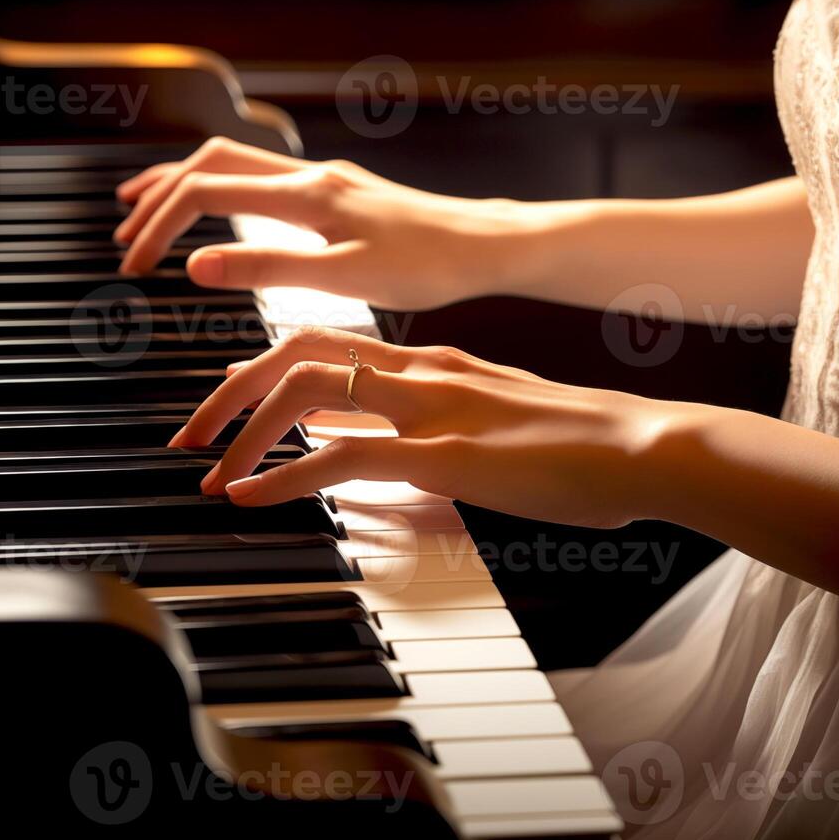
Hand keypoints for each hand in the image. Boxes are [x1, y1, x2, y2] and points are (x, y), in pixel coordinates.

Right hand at [114, 136, 531, 310]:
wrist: (486, 245)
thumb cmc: (428, 265)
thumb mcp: (345, 277)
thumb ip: (268, 269)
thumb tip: (195, 266)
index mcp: (304, 195)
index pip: (204, 193)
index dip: (158, 226)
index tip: (134, 266)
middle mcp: (309, 176)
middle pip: (210, 163)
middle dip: (158, 194)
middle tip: (123, 231)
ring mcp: (324, 180)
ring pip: (236, 165)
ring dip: (186, 184)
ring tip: (148, 211)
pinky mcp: (338, 193)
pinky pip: (264, 179)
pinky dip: (226, 192)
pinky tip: (225, 215)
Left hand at [167, 327, 681, 527]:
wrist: (644, 445)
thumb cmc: (580, 441)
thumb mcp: (496, 416)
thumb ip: (442, 422)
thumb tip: (394, 451)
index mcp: (430, 360)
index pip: (326, 343)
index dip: (264, 369)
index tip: (230, 402)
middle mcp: (420, 370)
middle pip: (296, 351)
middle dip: (231, 389)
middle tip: (193, 433)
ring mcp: (430, 408)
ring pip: (306, 390)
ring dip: (244, 428)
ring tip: (210, 468)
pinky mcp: (445, 454)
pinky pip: (340, 457)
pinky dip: (284, 476)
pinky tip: (252, 496)